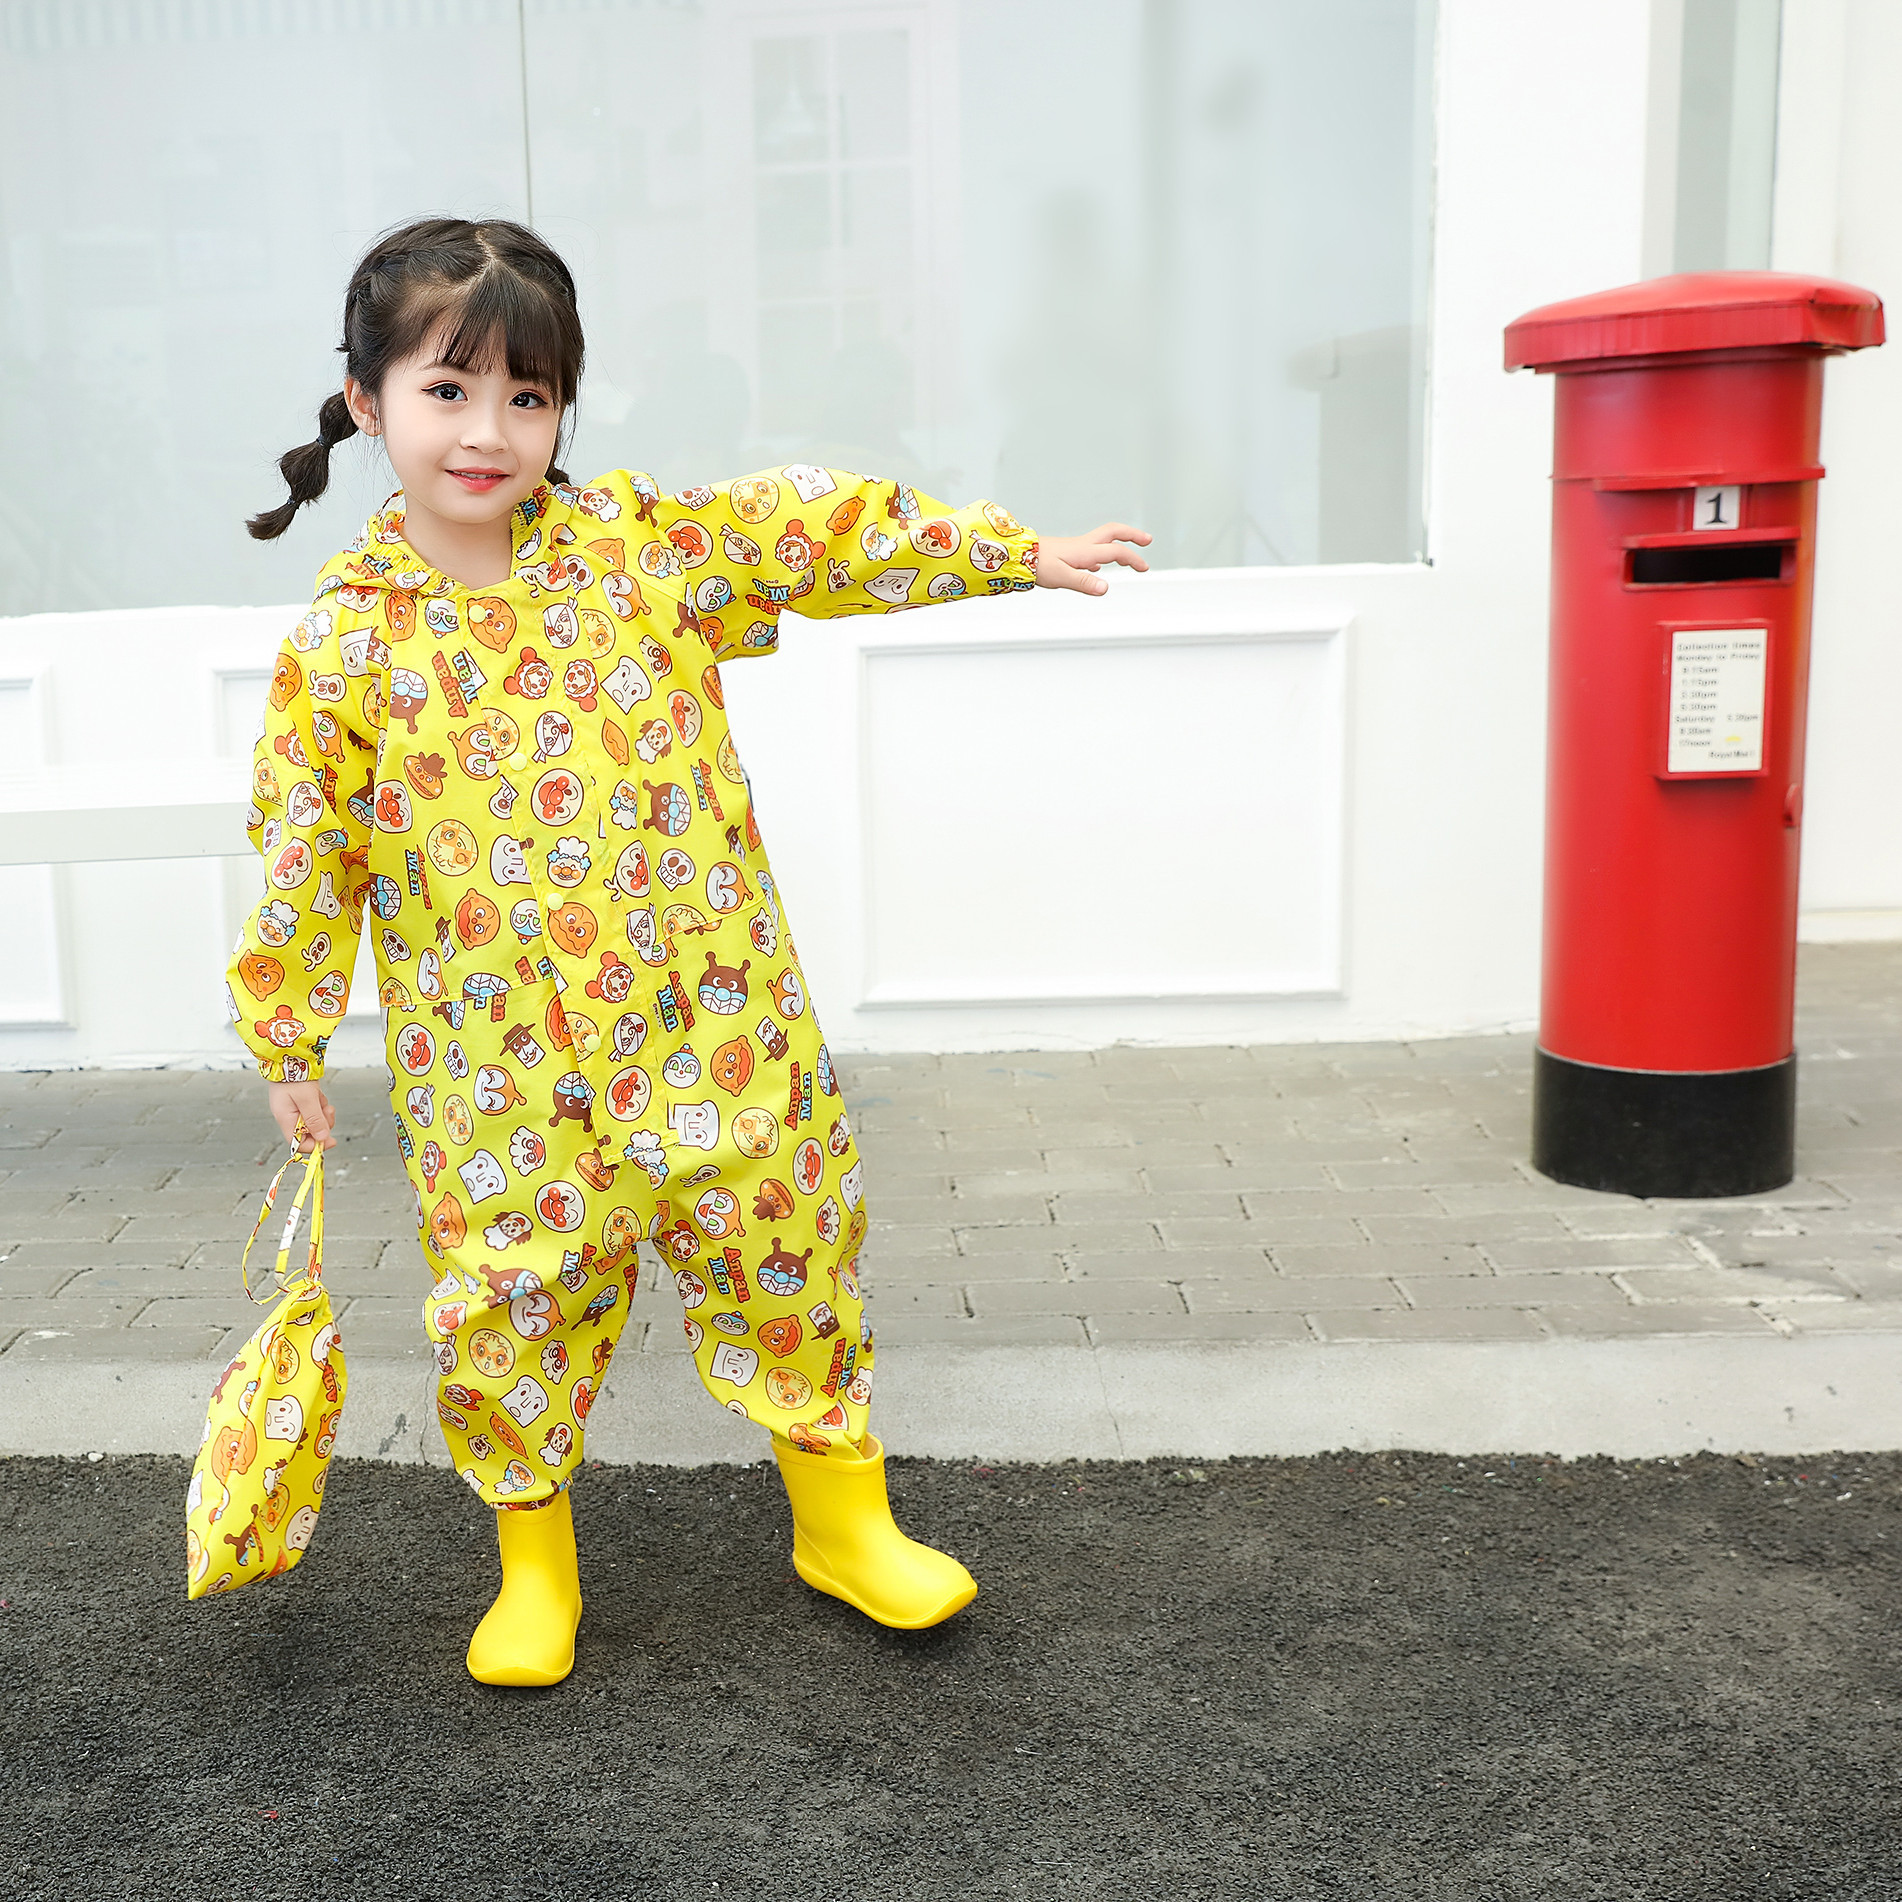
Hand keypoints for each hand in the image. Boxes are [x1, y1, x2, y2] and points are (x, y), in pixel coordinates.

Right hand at [269, 1079, 336, 1153]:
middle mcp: (289, 1116)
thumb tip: (322, 1138)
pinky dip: (321, 1105)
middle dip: (322, 1125)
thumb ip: (315, 1119)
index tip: (330, 1141)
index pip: (298, 1143)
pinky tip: (319, 1096)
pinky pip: (316, 1110)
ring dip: (323, 1114)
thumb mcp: (307, 1099)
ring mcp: (295, 1109)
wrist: (292, 1056)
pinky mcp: (302, 1102)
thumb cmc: (294, 1075)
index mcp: (285, 1118)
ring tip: (323, 1102)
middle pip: (309, 1133)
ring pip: (315, 1121)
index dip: (314, 1145)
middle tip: (327, 1112)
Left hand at [1032, 523, 1152, 595]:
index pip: (1116, 552)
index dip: (1133, 559)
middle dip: (1132, 535)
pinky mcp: (1066, 554)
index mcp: (1084, 551)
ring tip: (1128, 555)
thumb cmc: (1035, 564)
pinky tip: (1096, 567)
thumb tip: (1105, 588)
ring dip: (1118, 544)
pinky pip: (1089, 551)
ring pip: (1102, 541)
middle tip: (1146, 540)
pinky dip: (1100, 556)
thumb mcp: (1061, 577)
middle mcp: (1082, 546)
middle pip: (1113, 533)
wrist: (1016, 556)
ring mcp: (1074, 548)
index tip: (1144, 568)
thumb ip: (1084, 582)